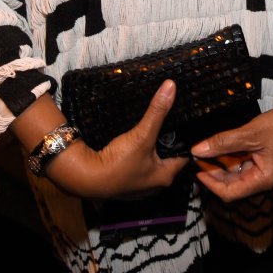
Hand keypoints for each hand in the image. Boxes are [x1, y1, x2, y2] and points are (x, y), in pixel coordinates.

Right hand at [16, 81, 188, 198]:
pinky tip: (137, 140)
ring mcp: (139, 186)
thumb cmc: (119, 161)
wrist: (85, 178)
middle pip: (168, 157)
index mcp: (166, 177)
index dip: (186, 138)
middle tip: (172, 118)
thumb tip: (172, 86)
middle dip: (169, 141)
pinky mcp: (125, 182)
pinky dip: (140, 154)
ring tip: (157, 125)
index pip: (185, 154)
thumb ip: (158, 111)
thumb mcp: (142, 135)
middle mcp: (155, 185)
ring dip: (153, 147)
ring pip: (153, 161)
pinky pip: (139, 164)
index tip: (187, 120)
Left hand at [190, 95, 272, 201]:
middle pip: (231, 184)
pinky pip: (241, 163)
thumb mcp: (250, 134)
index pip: (230, 193)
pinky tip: (219, 146)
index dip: (210, 184)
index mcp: (263, 181)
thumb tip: (198, 150)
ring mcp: (262, 171)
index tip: (196, 170)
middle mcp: (262, 180)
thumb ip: (223, 142)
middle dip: (213, 172)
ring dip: (220, 163)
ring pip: (234, 173)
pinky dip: (229, 156)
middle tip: (198, 156)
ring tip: (206, 149)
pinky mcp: (262, 162)